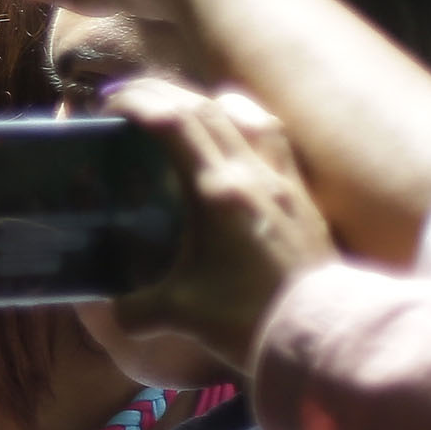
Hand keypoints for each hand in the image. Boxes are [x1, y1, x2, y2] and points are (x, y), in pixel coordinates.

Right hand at [99, 77, 337, 372]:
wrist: (321, 336)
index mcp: (217, 193)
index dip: (138, 101)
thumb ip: (134, 308)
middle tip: (128, 101)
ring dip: (206, 100)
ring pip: (245, 114)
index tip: (108, 104)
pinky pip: (273, 140)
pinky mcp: (303, 198)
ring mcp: (282, 183)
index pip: (174, 122)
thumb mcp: (178, 314)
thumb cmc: (249, 321)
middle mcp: (252, 175)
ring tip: (183, 110)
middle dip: (160, 93)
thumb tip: (109, 309)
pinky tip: (237, 138)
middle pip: (204, 107)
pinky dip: (247, 124)